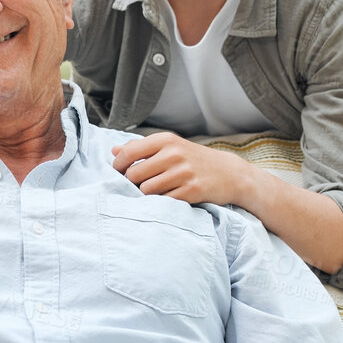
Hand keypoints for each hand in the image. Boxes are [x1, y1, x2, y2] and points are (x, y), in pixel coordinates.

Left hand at [112, 133, 250, 206]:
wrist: (229, 173)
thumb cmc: (193, 160)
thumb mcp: (170, 147)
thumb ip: (140, 148)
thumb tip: (113, 150)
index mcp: (165, 140)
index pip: (128, 154)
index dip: (118, 167)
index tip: (120, 174)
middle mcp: (174, 154)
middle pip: (134, 175)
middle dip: (132, 183)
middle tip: (139, 185)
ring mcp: (183, 173)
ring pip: (146, 190)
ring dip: (147, 195)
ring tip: (157, 191)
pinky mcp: (191, 190)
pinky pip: (163, 201)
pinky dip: (162, 202)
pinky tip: (169, 197)